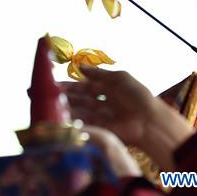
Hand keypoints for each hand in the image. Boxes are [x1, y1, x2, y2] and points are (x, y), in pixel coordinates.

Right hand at [63, 65, 192, 169]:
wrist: (148, 121)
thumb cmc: (137, 96)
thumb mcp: (119, 78)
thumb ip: (98, 73)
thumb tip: (79, 66)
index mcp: (109, 89)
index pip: (86, 86)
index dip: (72, 86)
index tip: (56, 85)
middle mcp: (103, 103)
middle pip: (81, 99)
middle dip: (66, 97)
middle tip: (48, 95)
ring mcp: (102, 117)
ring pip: (80, 111)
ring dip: (67, 108)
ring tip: (50, 104)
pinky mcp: (101, 129)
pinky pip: (85, 123)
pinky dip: (73, 120)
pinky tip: (60, 115)